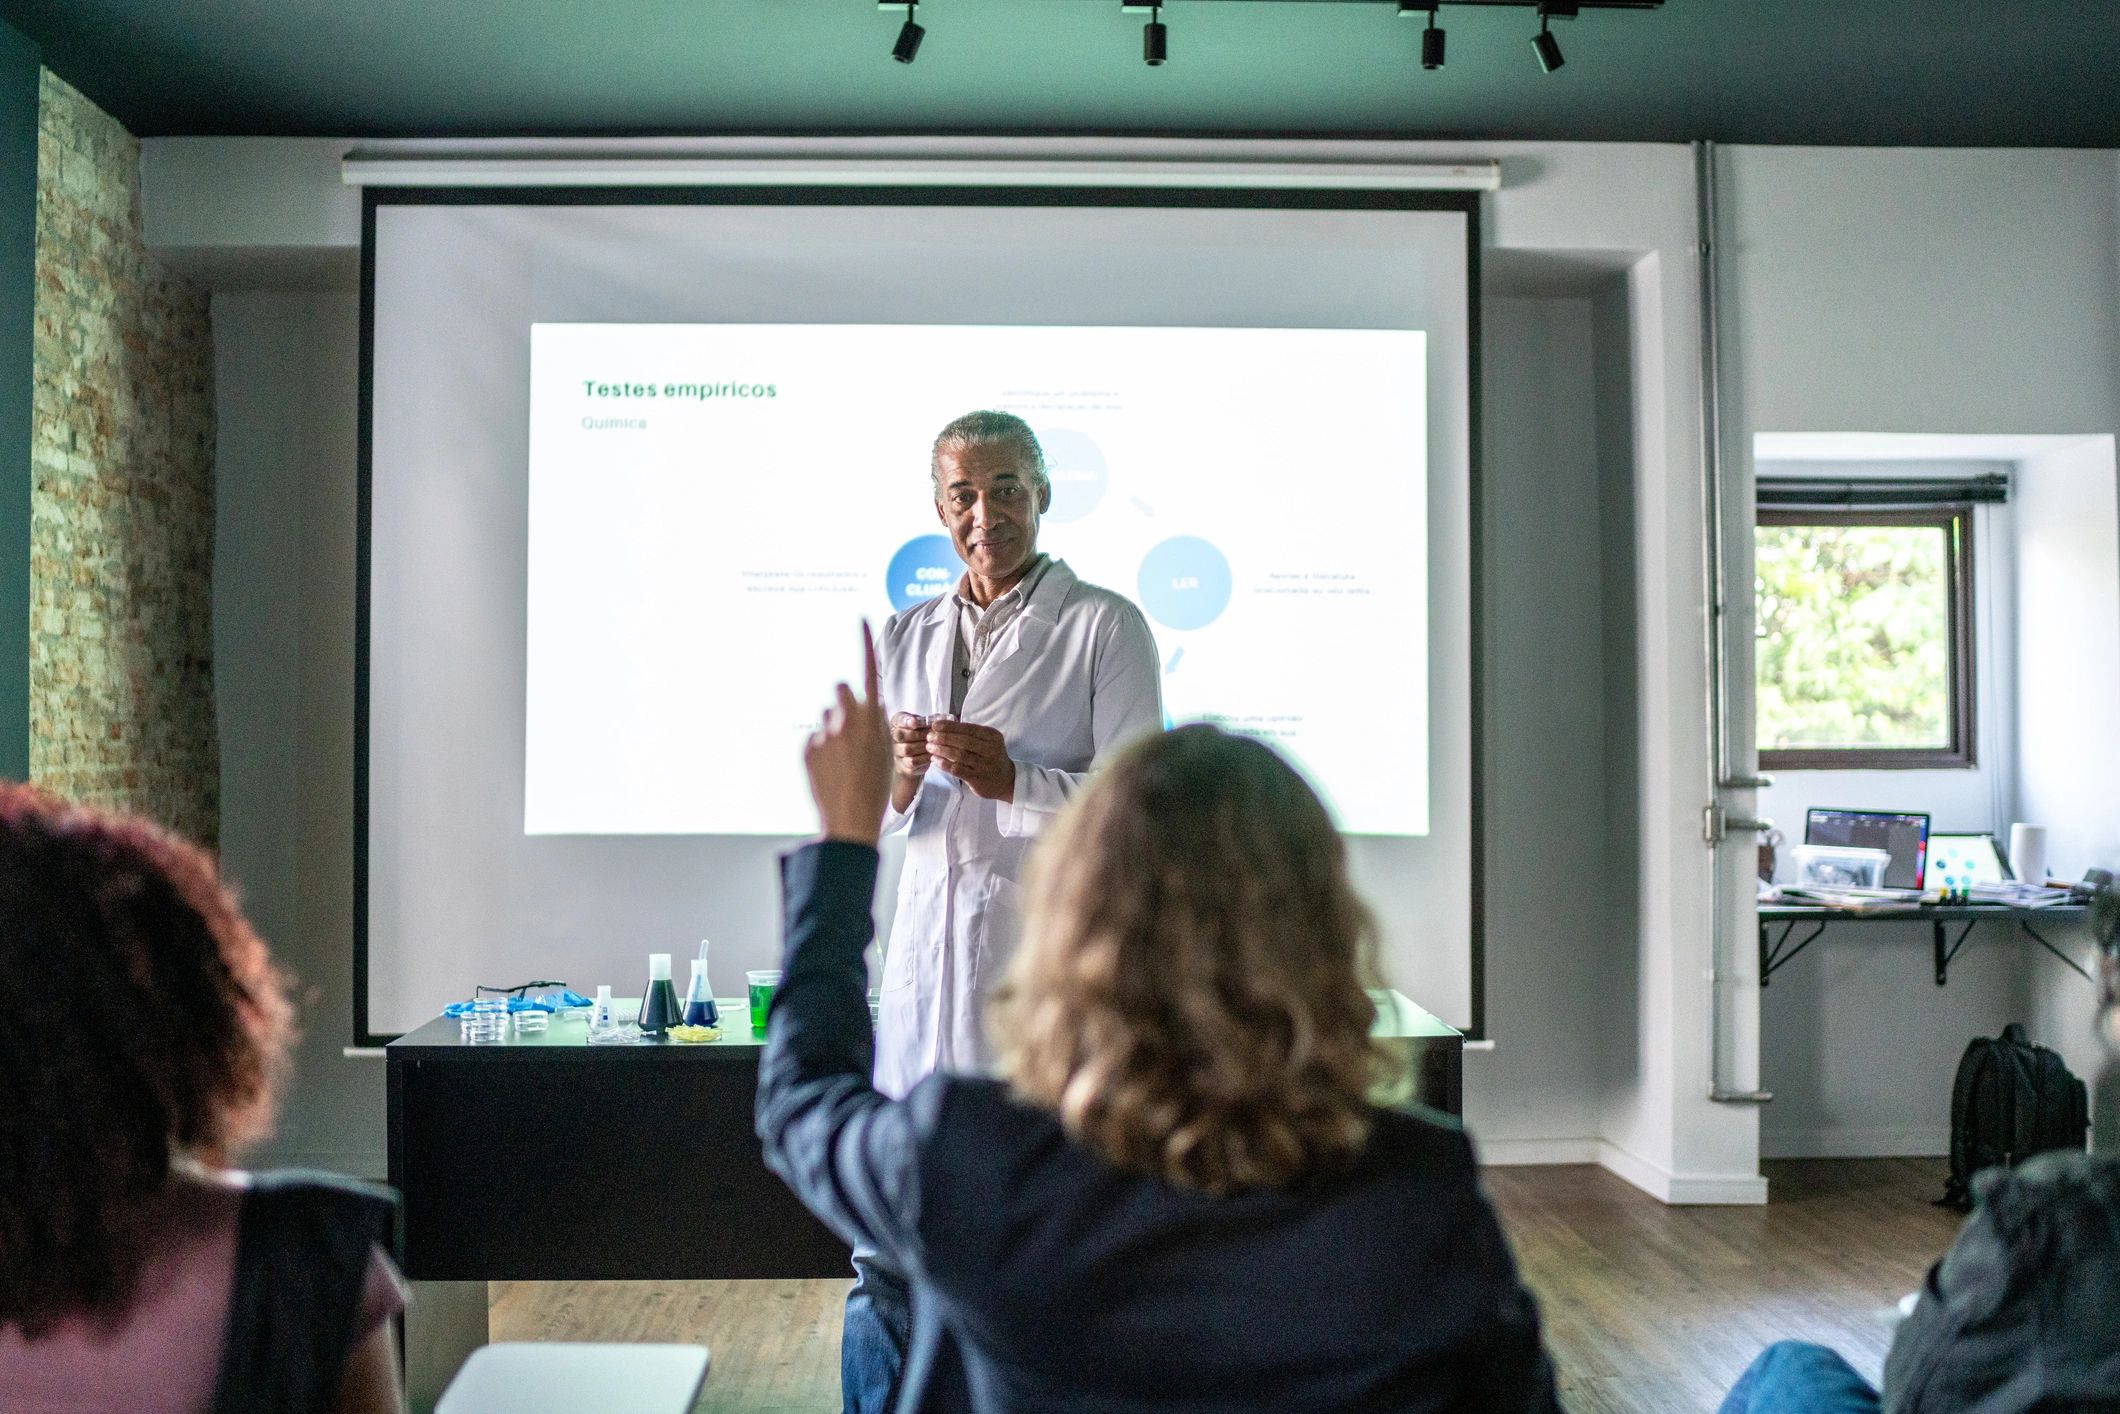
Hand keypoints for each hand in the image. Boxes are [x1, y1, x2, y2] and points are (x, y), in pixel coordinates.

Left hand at [804, 622, 891, 845]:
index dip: (865, 644)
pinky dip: (820, 751)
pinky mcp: (808, 747)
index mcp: (874, 718)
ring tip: (841, 761)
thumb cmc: (875, 787)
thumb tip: (854, 706)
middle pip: (839, 690)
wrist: (851, 818)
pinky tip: (829, 771)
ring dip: (831, 731)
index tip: (861, 621)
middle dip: (841, 701)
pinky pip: (814, 739)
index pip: (869, 670)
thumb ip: (870, 722)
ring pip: (825, 717)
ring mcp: (826, 732)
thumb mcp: (885, 750)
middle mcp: (848, 719)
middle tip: (847, 727)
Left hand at [926, 719, 1016, 802]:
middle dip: (943, 737)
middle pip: (964, 741)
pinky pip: (957, 770)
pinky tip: (935, 760)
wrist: (1005, 780)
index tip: (935, 725)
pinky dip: (944, 764)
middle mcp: (991, 750)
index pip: (969, 728)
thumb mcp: (987, 741)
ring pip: (959, 755)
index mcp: (992, 736)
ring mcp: (984, 765)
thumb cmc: (990, 756)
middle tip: (929, 736)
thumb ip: (970, 733)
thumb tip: (944, 724)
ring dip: (941, 750)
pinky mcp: (977, 779)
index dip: (950, 726)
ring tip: (930, 747)